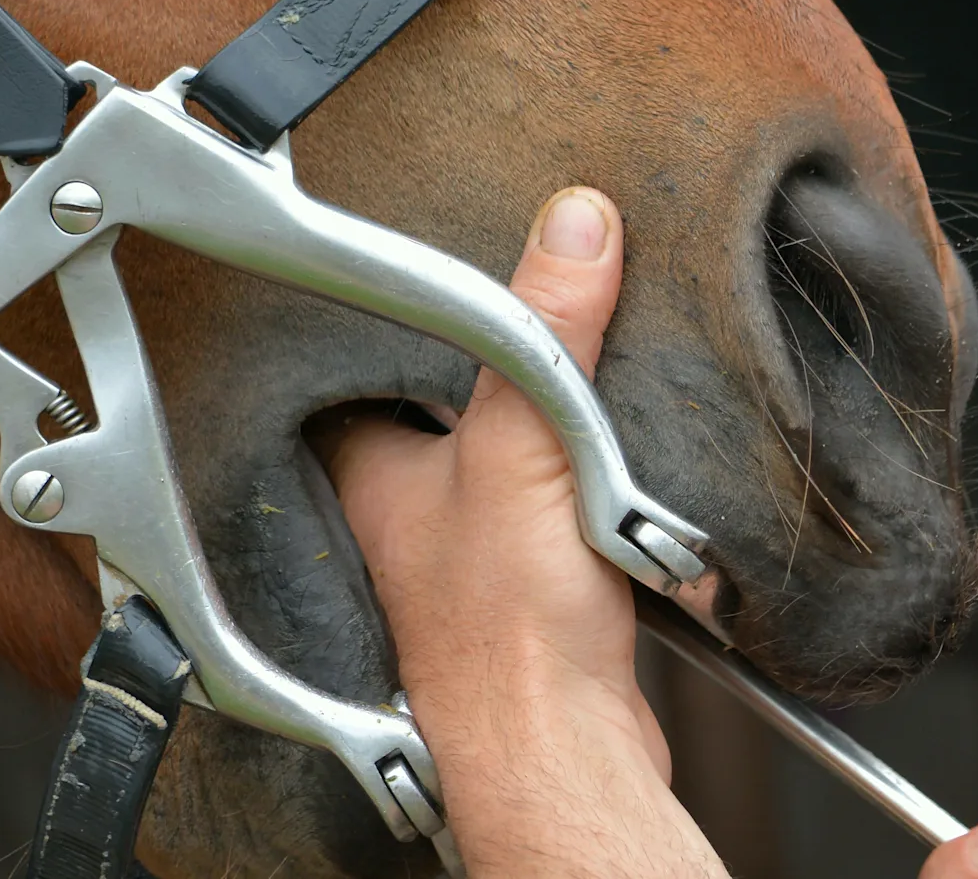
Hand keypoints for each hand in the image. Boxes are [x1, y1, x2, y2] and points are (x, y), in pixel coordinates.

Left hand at [318, 187, 722, 875]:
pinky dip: (591, 488)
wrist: (566, 754)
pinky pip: (559, 513)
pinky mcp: (534, 596)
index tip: (428, 254)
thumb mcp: (527, 443)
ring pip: (504, 461)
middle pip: (439, 407)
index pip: (358, 362)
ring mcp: (469, 559)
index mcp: (371, 473)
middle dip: (486, 362)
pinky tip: (619, 471)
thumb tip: (574, 223)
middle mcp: (408, 516)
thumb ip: (547, 329)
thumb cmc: (507, 635)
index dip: (390, 307)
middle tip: (531, 302)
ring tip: (588, 374)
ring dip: (548, 430)